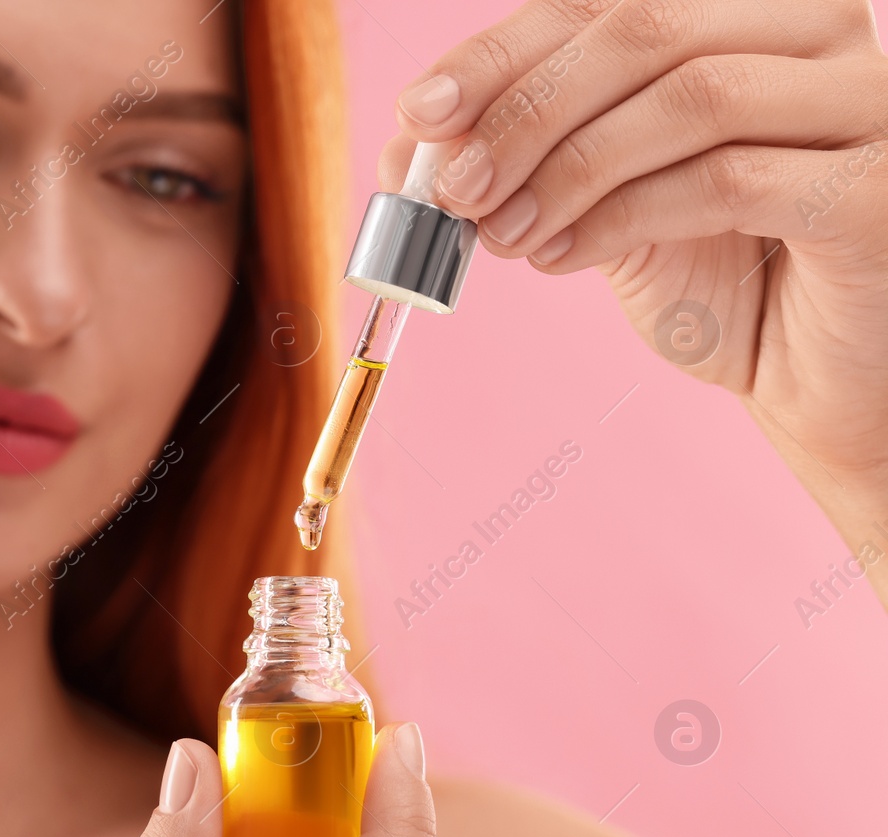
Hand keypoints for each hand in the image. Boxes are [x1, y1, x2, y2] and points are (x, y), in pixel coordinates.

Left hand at [382, 0, 887, 592]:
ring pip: (689, 98)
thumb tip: (408, 144)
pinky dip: (622, 216)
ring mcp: (864, 104)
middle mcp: (818, 34)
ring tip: (503, 234)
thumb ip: (529, 159)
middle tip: (455, 190)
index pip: (604, 2)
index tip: (419, 116)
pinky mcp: (874, 190)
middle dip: (525, 114)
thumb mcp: (604, 203)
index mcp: (750, 16)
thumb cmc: (719, 280)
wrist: (817, 385)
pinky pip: (728, 179)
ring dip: (569, 168)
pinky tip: (563, 256)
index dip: (498, 55)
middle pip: (643, 31)